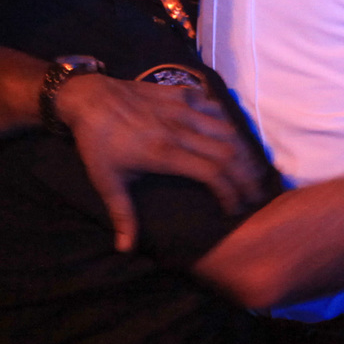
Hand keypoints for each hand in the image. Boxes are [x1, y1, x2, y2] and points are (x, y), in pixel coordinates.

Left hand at [55, 72, 266, 250]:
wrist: (88, 97)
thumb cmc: (97, 142)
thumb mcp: (106, 181)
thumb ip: (122, 215)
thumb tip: (125, 249)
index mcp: (164, 153)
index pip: (212, 173)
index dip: (230, 192)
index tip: (235, 208)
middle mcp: (180, 130)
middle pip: (228, 152)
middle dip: (247, 176)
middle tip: (256, 193)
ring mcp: (182, 109)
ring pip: (226, 128)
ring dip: (243, 149)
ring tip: (252, 168)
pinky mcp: (180, 94)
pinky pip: (213, 105)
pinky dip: (226, 120)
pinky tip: (230, 133)